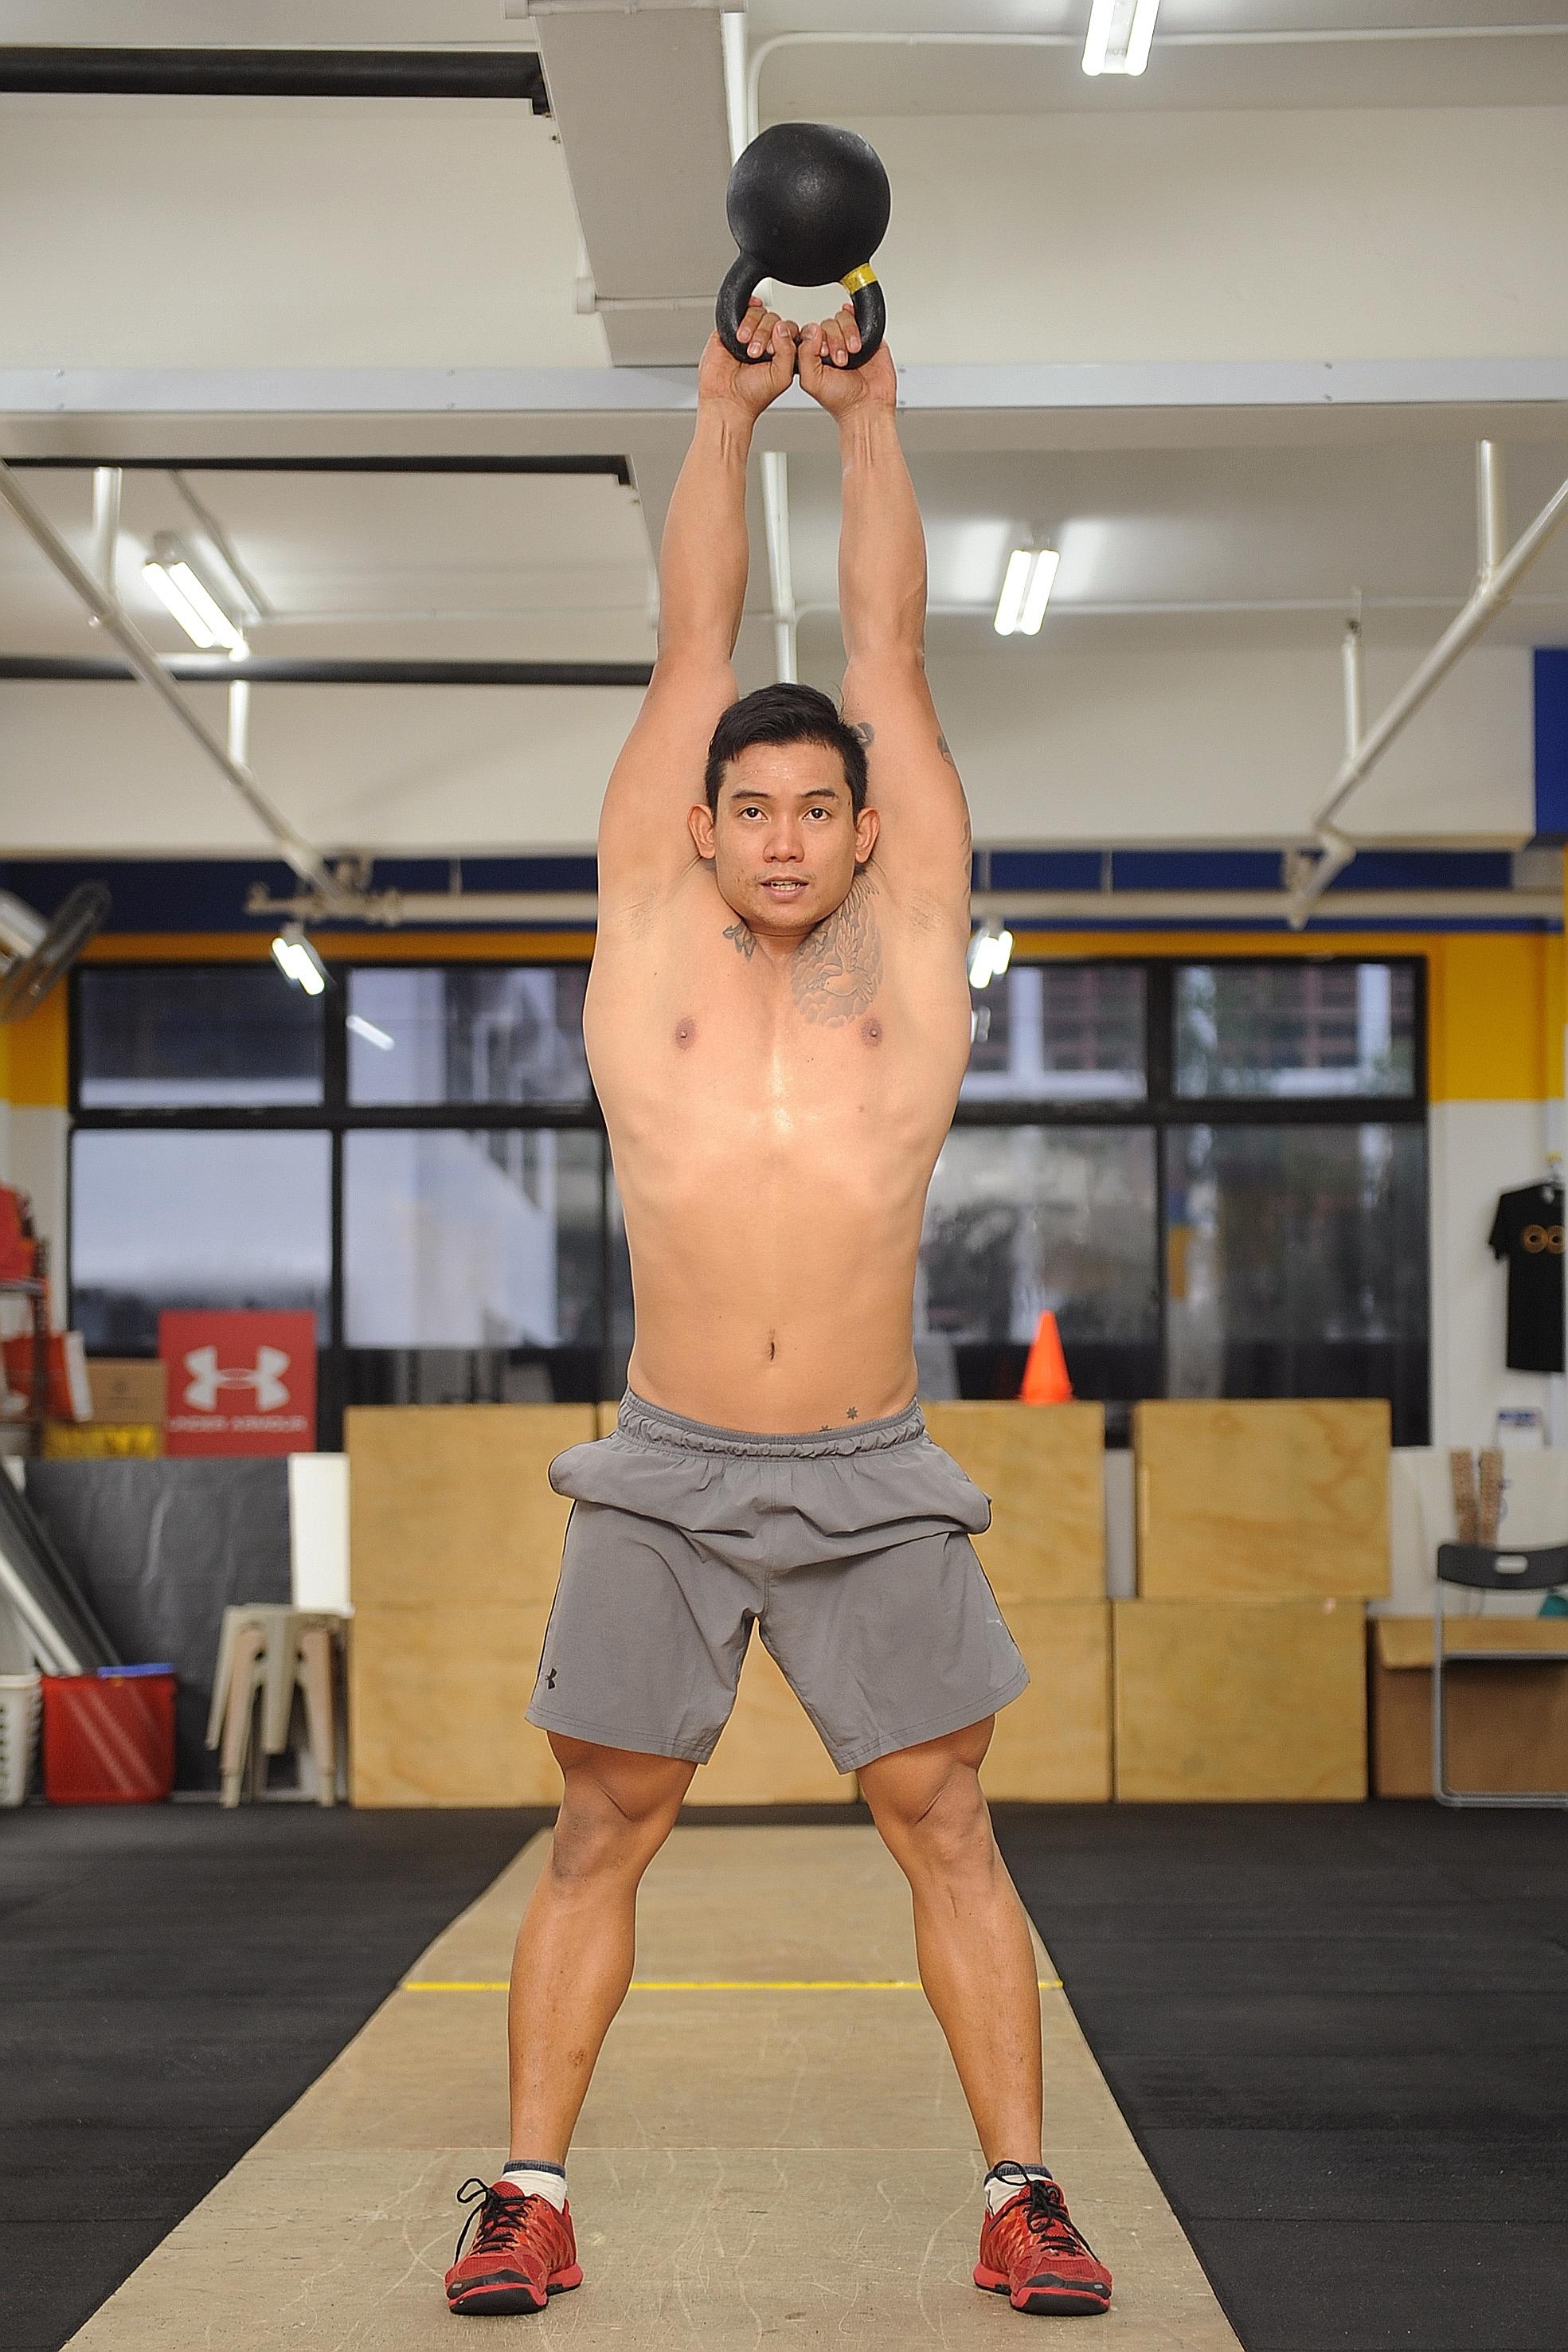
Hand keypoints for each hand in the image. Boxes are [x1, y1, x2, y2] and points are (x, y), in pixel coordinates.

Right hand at [697, 303, 798, 419]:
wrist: (726, 400)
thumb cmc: (752, 395)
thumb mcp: (781, 376)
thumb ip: (788, 351)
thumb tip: (782, 327)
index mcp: (781, 352)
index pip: (789, 329)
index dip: (783, 334)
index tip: (772, 351)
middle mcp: (766, 341)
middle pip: (773, 319)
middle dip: (765, 334)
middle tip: (756, 352)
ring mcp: (749, 334)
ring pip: (758, 314)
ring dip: (752, 327)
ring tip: (745, 347)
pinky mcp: (730, 330)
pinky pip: (740, 311)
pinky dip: (743, 314)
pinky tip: (741, 330)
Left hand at [797, 304, 896, 417]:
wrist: (868, 406)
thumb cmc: (841, 399)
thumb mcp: (812, 381)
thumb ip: (805, 355)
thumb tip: (812, 330)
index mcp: (813, 355)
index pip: (810, 332)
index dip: (816, 338)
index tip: (823, 354)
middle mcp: (830, 345)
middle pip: (827, 324)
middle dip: (834, 340)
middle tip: (840, 360)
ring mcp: (848, 339)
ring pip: (842, 319)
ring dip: (847, 334)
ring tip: (852, 353)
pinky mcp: (866, 336)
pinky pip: (859, 317)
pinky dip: (857, 322)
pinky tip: (857, 338)